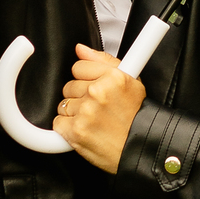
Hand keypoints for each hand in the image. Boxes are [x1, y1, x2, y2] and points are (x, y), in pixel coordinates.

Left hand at [53, 44, 144, 173]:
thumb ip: (103, 61)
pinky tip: (85, 130)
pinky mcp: (76, 131)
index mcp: (113, 76)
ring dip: (75, 113)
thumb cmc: (137, 118)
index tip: (94, 88)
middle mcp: (99, 91)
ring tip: (94, 121)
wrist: (141, 148)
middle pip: (69, 86)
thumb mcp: (130, 82)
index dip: (86, 79)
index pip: (79, 67)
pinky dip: (68, 129)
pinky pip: (58, 123)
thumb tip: (81, 49)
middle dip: (80, 97)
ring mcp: (86, 111)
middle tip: (98, 108)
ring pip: (63, 104)